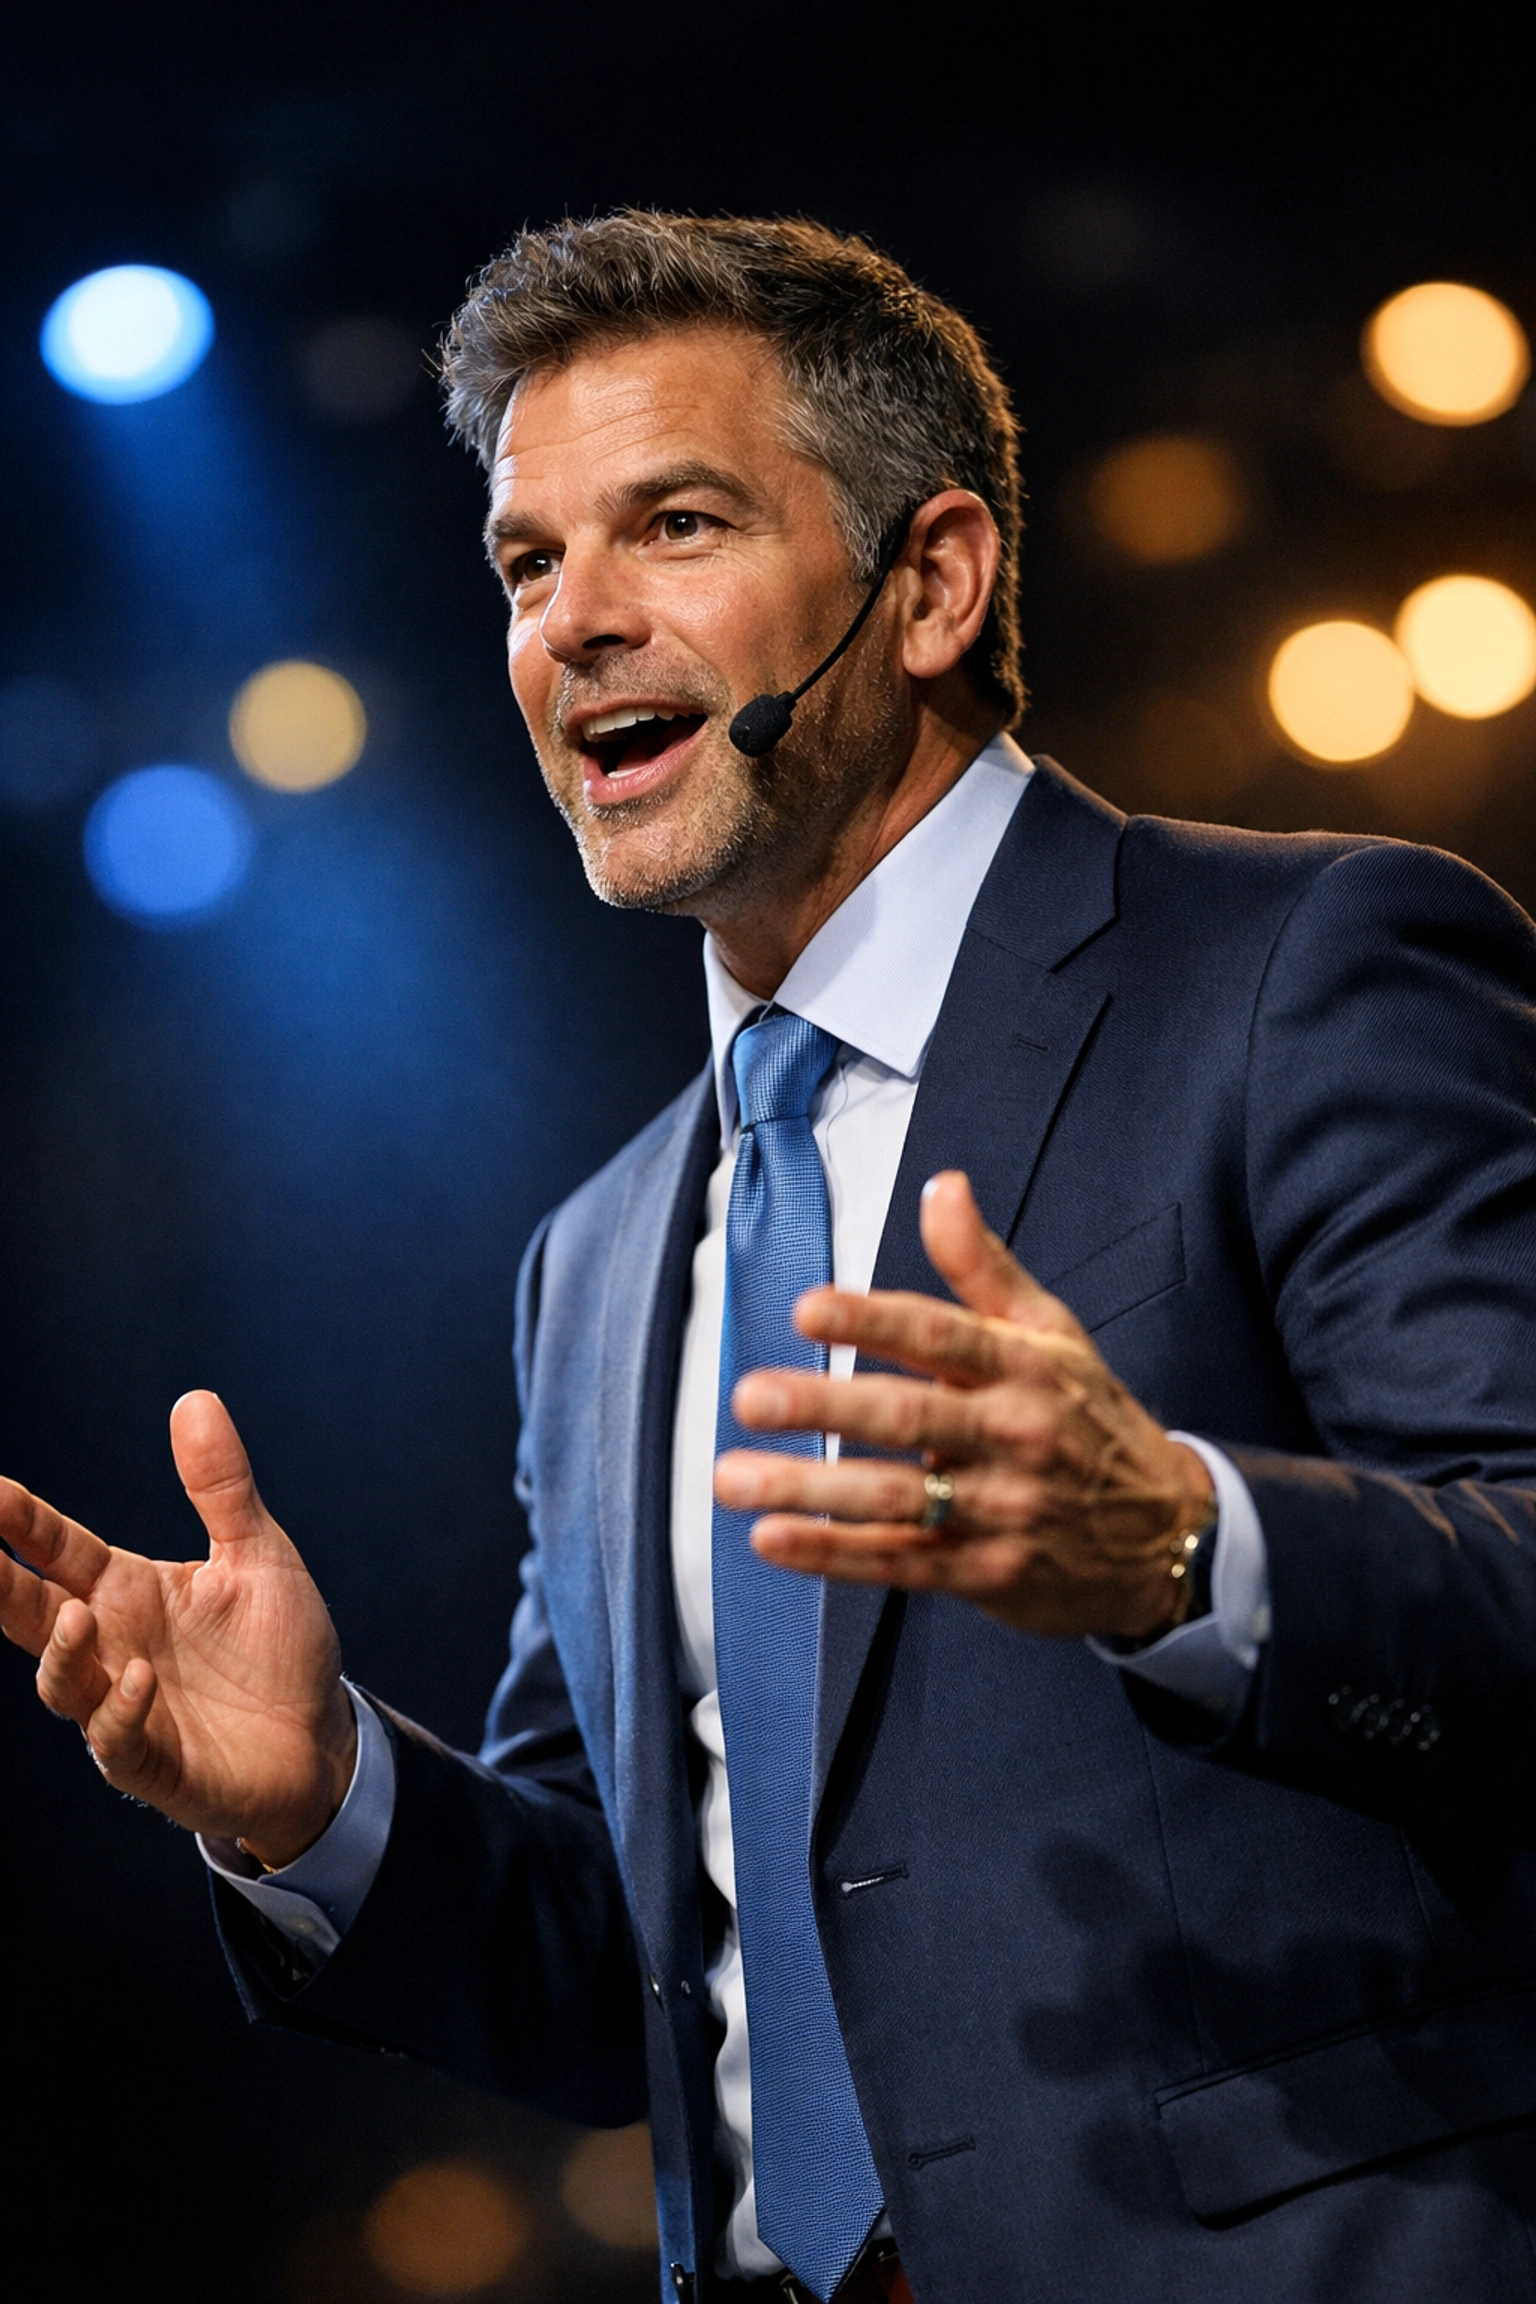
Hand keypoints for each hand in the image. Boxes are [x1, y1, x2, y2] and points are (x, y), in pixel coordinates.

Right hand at [0, 1392, 354, 1866]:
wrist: (321, 1738)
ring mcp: (126, 1707)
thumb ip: (221, 1485)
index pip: (55, 1548)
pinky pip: (118, 1741)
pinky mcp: (155, 1762)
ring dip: (62, 1651)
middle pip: (29, 1613)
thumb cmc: (278, 1647)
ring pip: (62, 1681)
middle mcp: (112, 1646)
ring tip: (79, 1613)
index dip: (17, 1519)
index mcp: (126, 1591)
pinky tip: (140, 1679)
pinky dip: (120, 1711)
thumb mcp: (259, 1553)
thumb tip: (195, 1399)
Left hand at [714, 1172, 1214, 1640]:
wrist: (1168, 1536)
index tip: (806, 1307)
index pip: (940, 1335)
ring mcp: (1001, 1509)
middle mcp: (1013, 1434)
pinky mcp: (987, 1574)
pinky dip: (833, 1553)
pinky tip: (774, 1538)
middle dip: (824, 1405)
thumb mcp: (1051, 1335)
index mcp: (1024, 1368)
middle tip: (749, 1397)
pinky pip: (900, 1563)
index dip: (873, 1319)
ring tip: (733, 1478)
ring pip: (894, 1497)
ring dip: (809, 1487)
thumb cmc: (1088, 1420)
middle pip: (908, 1416)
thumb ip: (983, 1267)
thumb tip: (942, 1184)